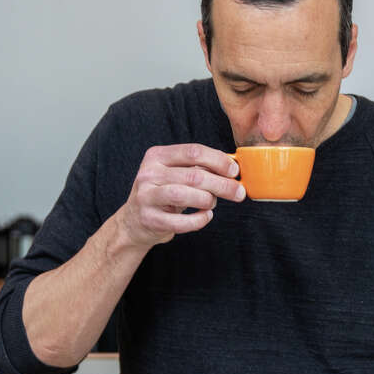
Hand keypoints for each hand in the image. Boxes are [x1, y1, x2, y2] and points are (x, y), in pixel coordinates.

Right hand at [117, 143, 244, 247]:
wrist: (135, 221)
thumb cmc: (164, 194)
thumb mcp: (175, 174)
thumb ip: (199, 168)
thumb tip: (232, 168)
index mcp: (157, 156)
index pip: (193, 151)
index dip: (218, 161)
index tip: (234, 171)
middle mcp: (148, 173)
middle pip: (194, 175)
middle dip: (222, 184)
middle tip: (239, 193)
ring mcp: (146, 196)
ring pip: (185, 195)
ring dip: (208, 200)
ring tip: (212, 203)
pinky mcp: (149, 219)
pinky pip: (181, 221)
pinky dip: (199, 220)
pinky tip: (205, 216)